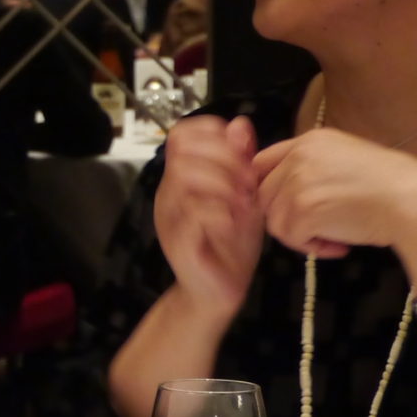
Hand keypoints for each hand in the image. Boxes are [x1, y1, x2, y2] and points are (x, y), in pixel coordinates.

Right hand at [152, 115, 267, 318]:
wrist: (217, 293)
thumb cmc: (230, 246)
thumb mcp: (245, 196)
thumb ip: (242, 161)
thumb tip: (239, 123)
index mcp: (182, 179)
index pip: (182, 134)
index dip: (212, 135)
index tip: (241, 156)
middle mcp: (169, 194)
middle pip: (184, 151)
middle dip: (224, 161)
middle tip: (248, 184)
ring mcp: (170, 217)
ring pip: (186, 177)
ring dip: (223, 186)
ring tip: (242, 204)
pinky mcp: (178, 241)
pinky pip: (194, 214)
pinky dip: (220, 215)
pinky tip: (234, 225)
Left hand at [251, 128, 416, 260]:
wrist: (415, 201)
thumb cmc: (392, 185)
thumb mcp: (346, 159)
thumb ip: (314, 166)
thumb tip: (286, 189)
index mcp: (309, 140)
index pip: (263, 163)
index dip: (270, 189)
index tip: (288, 207)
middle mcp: (298, 156)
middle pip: (264, 195)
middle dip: (286, 217)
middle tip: (318, 228)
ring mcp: (298, 182)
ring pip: (274, 220)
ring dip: (300, 236)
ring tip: (335, 238)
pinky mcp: (303, 210)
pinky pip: (291, 238)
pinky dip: (313, 248)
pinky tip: (340, 246)